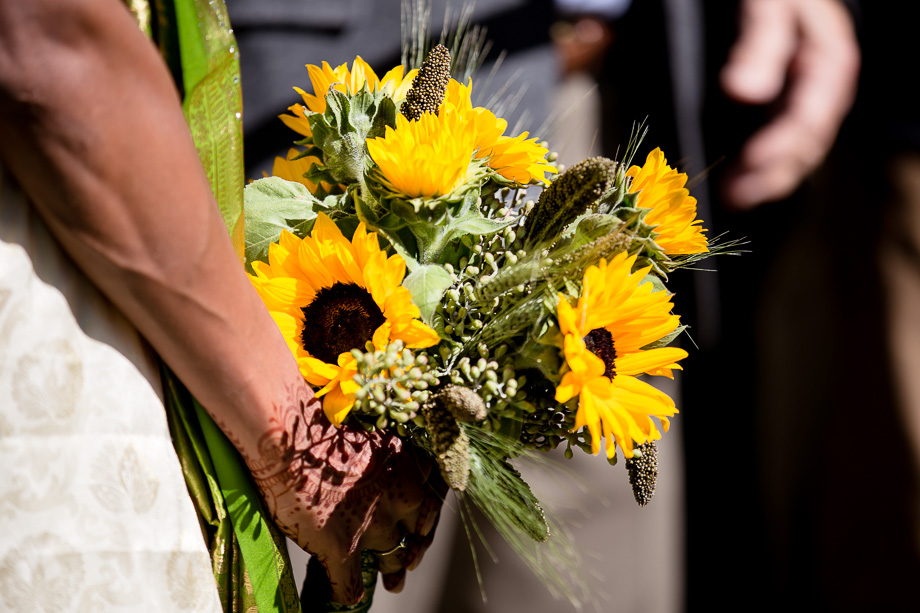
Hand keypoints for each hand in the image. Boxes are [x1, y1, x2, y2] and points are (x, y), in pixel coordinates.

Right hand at [248, 384, 442, 603]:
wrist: (288, 434)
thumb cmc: (322, 422)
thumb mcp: (370, 432)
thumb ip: (385, 456)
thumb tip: (381, 469)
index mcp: (410, 467)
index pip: (431, 502)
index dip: (424, 519)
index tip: (420, 530)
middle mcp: (401, 498)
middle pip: (415, 534)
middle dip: (412, 550)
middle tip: (407, 564)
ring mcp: (375, 527)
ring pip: (392, 559)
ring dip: (392, 574)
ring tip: (392, 585)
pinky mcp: (343, 550)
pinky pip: (350, 586)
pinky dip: (347, 592)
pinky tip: (346, 595)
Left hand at [719, 0, 859, 208]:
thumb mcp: (767, 6)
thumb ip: (759, 45)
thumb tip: (742, 91)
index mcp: (829, 64)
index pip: (808, 117)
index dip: (780, 146)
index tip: (749, 164)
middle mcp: (826, 89)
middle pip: (806, 143)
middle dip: (772, 174)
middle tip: (736, 197)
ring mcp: (811, 101)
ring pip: (798, 152)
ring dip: (766, 179)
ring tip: (732, 199)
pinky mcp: (789, 109)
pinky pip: (784, 146)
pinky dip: (762, 168)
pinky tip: (736, 184)